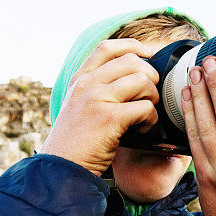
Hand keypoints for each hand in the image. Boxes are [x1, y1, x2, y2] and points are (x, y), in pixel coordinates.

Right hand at [41, 39, 159, 176]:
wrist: (62, 168)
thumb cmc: (77, 141)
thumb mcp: (80, 105)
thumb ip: (98, 87)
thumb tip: (133, 73)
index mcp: (79, 79)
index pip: (107, 47)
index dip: (133, 46)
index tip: (149, 53)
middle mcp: (86, 84)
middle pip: (132, 61)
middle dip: (151, 77)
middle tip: (149, 96)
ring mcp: (97, 98)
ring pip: (143, 81)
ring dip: (152, 99)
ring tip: (146, 115)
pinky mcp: (109, 117)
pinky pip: (145, 107)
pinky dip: (151, 119)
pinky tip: (143, 129)